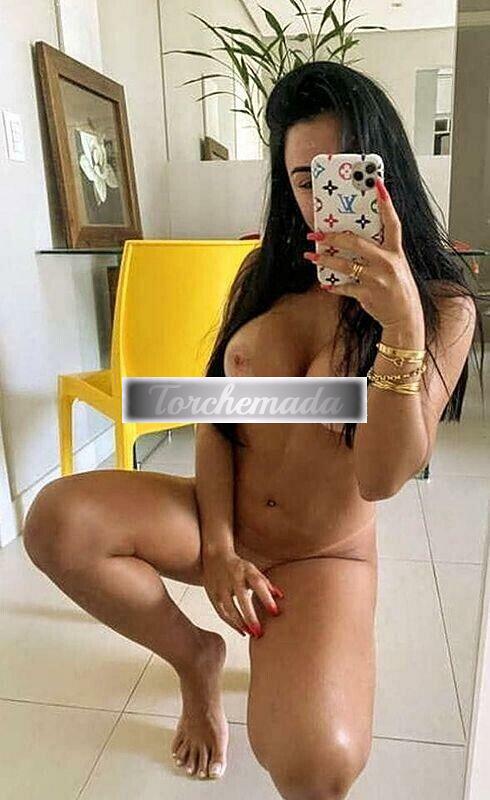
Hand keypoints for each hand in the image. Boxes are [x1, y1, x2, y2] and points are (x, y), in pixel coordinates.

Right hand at [201, 549, 283, 637]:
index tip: (275, 613)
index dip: (266, 598)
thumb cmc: (238, 567)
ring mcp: (220, 588)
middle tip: (260, 632)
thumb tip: (280, 597)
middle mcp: (232, 578)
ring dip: (241, 624)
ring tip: (253, 634)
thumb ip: (266, 583)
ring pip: (229, 609)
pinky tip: (243, 632)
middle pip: (241, 598)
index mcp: (245, 570)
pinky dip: (232, 624)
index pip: (257, 583)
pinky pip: (222, 613)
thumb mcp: (253, 570)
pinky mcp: (212, 596)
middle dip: (250, 616)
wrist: (214, 557)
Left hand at [304, 177, 423, 327]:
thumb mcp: (396, 267)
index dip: (386, 202)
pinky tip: (325, 283)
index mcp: (396, 252)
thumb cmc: (398, 290)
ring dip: (325, 259)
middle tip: (316, 234)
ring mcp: (377, 279)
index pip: (392, 222)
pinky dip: (333, 285)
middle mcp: (388, 263)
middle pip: (356, 242)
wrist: (405, 318)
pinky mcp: (368, 294)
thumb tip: (354, 241)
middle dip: (333, 236)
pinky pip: (344, 286)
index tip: (376, 183)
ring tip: (312, 256)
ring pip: (345, 264)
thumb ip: (380, 253)